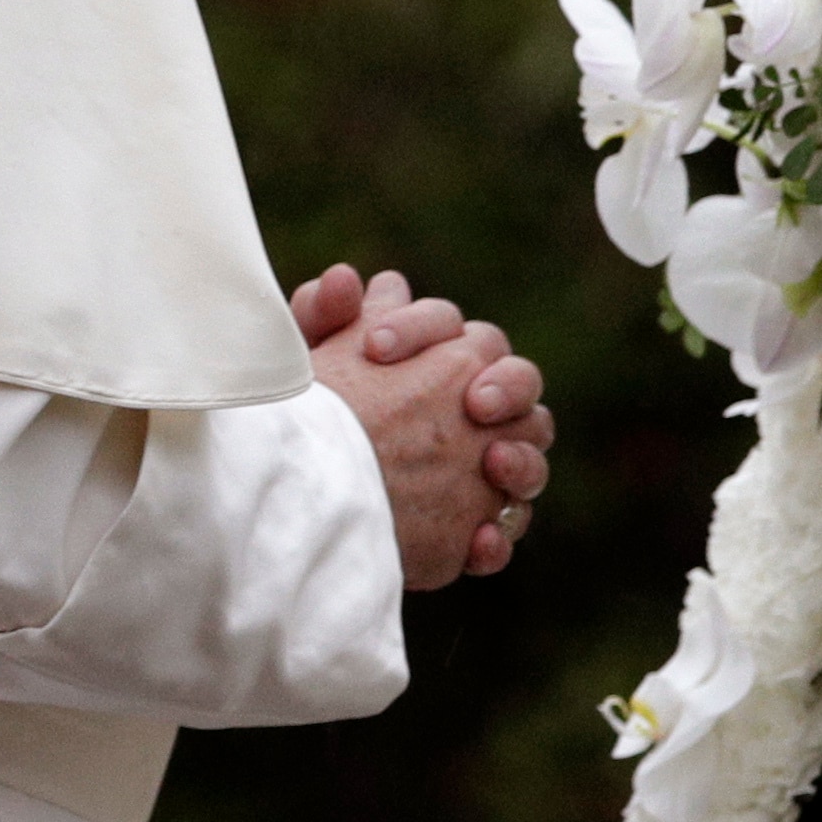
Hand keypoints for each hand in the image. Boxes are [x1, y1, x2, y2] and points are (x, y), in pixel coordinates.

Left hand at [294, 264, 557, 586]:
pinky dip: (497, 537)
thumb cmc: (300, 424)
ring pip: (530, 450)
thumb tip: (346, 278)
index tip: (372, 346)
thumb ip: (318, 319)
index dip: (418, 329)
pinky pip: (505, 528)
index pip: (448, 325)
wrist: (292, 503)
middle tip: (473, 400)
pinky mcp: (472, 524)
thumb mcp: (300, 373)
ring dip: (523, 457)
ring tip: (493, 463)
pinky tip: (476, 542)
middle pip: (519, 378)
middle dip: (507, 385)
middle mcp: (469, 402)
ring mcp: (480, 463)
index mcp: (430, 354)